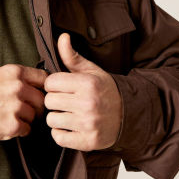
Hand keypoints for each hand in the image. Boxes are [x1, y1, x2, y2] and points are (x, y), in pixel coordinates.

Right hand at [0, 64, 47, 141]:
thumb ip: (16, 76)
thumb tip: (35, 81)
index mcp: (14, 72)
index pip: (43, 77)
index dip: (43, 87)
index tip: (39, 93)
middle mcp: (17, 87)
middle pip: (41, 99)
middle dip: (36, 106)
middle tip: (27, 110)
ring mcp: (15, 106)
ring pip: (34, 115)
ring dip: (27, 119)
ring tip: (12, 117)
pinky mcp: (12, 125)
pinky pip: (27, 129)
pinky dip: (20, 130)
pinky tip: (9, 125)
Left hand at [44, 33, 122, 150]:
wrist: (129, 115)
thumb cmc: (104, 89)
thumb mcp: (90, 70)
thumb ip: (71, 55)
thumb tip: (62, 36)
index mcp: (87, 83)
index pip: (50, 82)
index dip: (53, 84)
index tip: (61, 87)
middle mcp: (88, 103)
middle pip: (49, 101)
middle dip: (53, 100)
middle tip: (64, 101)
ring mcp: (88, 124)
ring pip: (51, 120)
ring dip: (56, 117)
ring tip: (67, 113)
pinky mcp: (88, 141)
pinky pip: (58, 137)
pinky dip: (60, 133)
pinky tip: (70, 126)